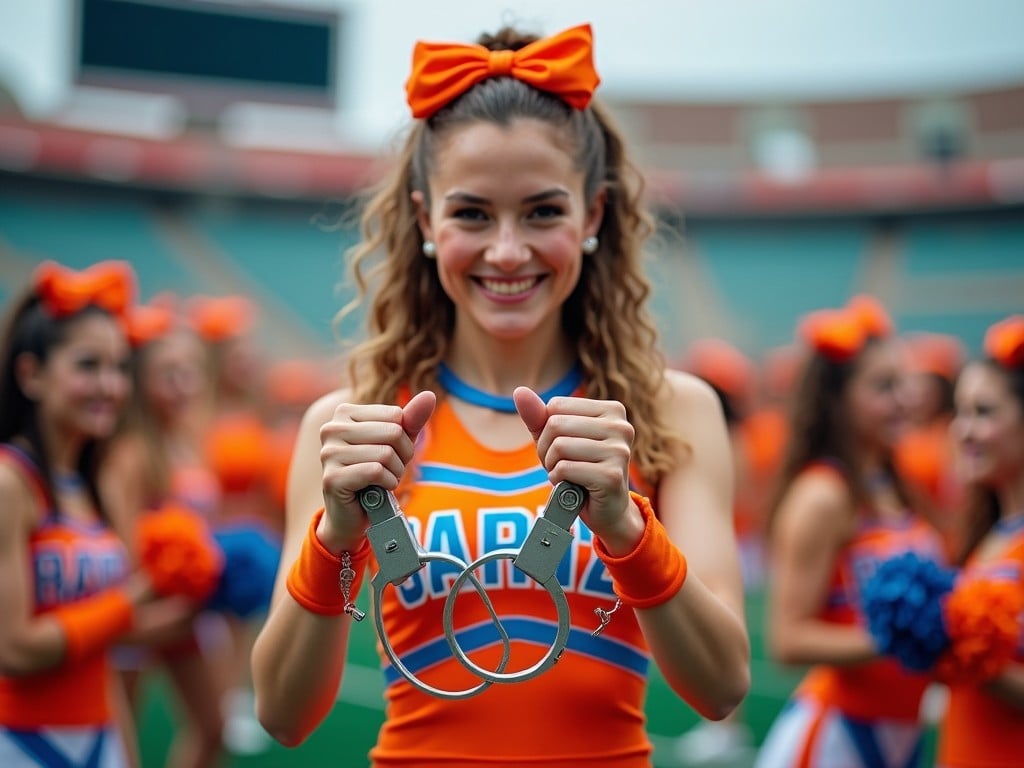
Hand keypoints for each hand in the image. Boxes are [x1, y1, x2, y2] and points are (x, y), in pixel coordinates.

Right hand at [317, 390, 435, 550]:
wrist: (353, 515)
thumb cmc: (375, 474)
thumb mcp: (397, 444)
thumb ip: (411, 420)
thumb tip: (429, 395)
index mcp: (344, 413)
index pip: (396, 415)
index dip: (405, 438)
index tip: (392, 453)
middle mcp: (331, 429)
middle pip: (393, 433)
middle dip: (402, 457)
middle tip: (389, 470)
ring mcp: (328, 453)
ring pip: (386, 454)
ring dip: (394, 473)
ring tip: (382, 481)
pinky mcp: (332, 478)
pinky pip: (376, 472)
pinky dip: (387, 484)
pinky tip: (377, 490)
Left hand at [513, 387, 637, 542]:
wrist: (607, 510)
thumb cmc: (581, 469)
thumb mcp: (557, 439)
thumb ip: (539, 416)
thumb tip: (520, 391)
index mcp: (612, 410)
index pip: (556, 406)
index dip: (546, 430)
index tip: (560, 448)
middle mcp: (621, 426)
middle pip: (556, 425)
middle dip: (546, 449)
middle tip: (560, 465)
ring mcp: (619, 451)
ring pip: (559, 446)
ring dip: (552, 466)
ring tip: (566, 475)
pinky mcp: (612, 476)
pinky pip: (565, 468)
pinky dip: (558, 480)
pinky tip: (570, 487)